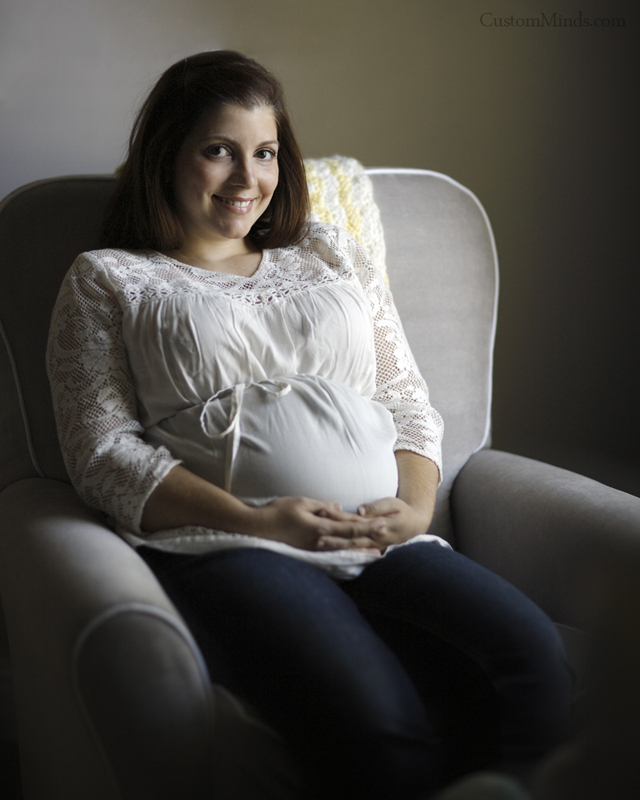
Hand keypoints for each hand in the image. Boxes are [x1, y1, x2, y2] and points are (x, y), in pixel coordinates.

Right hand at [245, 496, 386, 552]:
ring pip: (342, 550)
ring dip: (359, 550)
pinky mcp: (308, 553)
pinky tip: (350, 556)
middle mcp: (320, 541)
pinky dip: (344, 554)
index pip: (350, 528)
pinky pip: (331, 553)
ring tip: (376, 552)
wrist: (257, 528)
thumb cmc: (277, 511)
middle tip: (386, 538)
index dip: (368, 526)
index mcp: (320, 527)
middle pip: (349, 541)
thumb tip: (338, 508)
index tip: (383, 524)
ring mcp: (314, 549)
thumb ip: (321, 506)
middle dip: (369, 539)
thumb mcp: (301, 502)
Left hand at [317, 497, 430, 550]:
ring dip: (335, 545)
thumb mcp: (393, 504)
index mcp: (378, 525)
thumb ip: (376, 507)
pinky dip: (344, 553)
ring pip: (351, 546)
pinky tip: (331, 553)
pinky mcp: (372, 548)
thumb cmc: (403, 511)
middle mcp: (374, 538)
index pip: (354, 520)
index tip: (322, 511)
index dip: (337, 517)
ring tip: (318, 544)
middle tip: (315, 534)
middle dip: (332, 535)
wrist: (415, 525)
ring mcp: (373, 545)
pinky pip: (356, 552)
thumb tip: (359, 510)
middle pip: (349, 537)